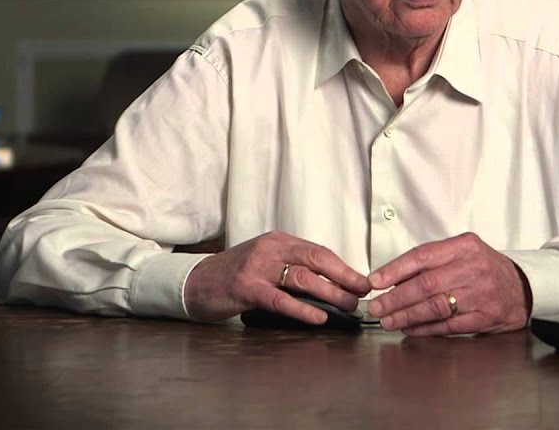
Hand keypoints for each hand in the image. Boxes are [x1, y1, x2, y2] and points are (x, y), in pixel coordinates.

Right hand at [184, 231, 370, 322]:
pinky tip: (319, 318)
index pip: (319, 251)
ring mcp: (257, 267)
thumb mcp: (266, 262)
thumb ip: (293, 267)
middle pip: (316, 260)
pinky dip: (303, 309)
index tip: (363, 282)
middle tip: (362, 294)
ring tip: (347, 307)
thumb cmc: (235, 275)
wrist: (195, 282)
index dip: (344, 267)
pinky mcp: (246, 288)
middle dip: (344, 278)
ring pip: (303, 278)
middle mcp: (270, 249)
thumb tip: (332, 285)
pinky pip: (280, 299)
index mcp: (279, 241)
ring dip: (330, 294)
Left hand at [366, 232, 530, 335]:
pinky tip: (410, 329)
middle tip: (377, 306)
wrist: (523, 287)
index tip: (376, 281)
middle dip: (396, 298)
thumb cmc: (486, 269)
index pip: (423, 256)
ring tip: (388, 320)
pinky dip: (425, 329)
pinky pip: (449, 325)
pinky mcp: (485, 316)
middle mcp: (474, 267)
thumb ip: (432, 262)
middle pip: (426, 284)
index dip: (395, 270)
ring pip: (435, 306)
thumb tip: (392, 278)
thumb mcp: (464, 253)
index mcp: (465, 246)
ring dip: (407, 315)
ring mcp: (481, 293)